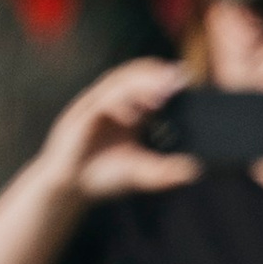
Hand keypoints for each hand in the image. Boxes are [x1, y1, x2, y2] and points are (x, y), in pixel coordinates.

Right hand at [36, 58, 201, 204]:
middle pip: (132, 72)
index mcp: (127, 108)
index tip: (185, 78)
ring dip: (140, 83)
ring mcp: (92, 107)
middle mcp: (110, 102)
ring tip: (161, 94)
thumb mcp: (140, 173)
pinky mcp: (79, 118)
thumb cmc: (102, 177)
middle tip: (176, 80)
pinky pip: (100, 101)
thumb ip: (165, 172)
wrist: (68, 191)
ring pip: (117, 81)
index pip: (146, 78)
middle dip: (155, 73)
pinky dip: (119, 103)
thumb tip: (194, 171)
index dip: (164, 75)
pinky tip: (134, 117)